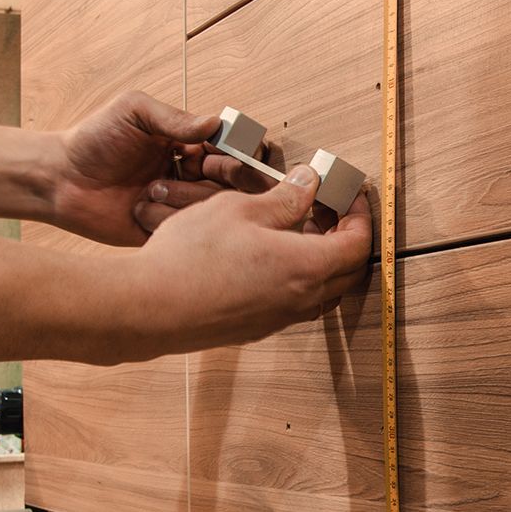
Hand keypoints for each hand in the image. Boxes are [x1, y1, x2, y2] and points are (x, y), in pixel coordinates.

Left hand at [52, 91, 264, 245]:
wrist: (60, 179)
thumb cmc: (93, 140)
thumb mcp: (133, 111)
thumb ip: (175, 117)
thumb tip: (215, 124)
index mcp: (192, 146)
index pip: (238, 149)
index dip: (242, 151)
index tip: (225, 149)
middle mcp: (195, 177)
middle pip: (240, 182)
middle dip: (226, 174)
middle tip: (195, 167)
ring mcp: (185, 207)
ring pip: (218, 208)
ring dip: (187, 195)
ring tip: (151, 188)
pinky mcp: (170, 233)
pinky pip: (191, 233)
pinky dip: (168, 218)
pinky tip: (140, 209)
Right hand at [123, 164, 373, 350]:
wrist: (149, 308)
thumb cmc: (190, 257)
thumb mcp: (239, 209)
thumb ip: (284, 198)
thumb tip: (309, 184)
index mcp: (306, 267)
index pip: (358, 244)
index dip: (361, 216)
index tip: (352, 196)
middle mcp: (301, 299)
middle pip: (349, 270)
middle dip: (348, 237)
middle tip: (331, 210)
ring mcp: (279, 318)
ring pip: (323, 289)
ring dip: (324, 259)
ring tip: (300, 228)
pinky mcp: (257, 328)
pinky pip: (296, 302)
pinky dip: (299, 277)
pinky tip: (271, 254)